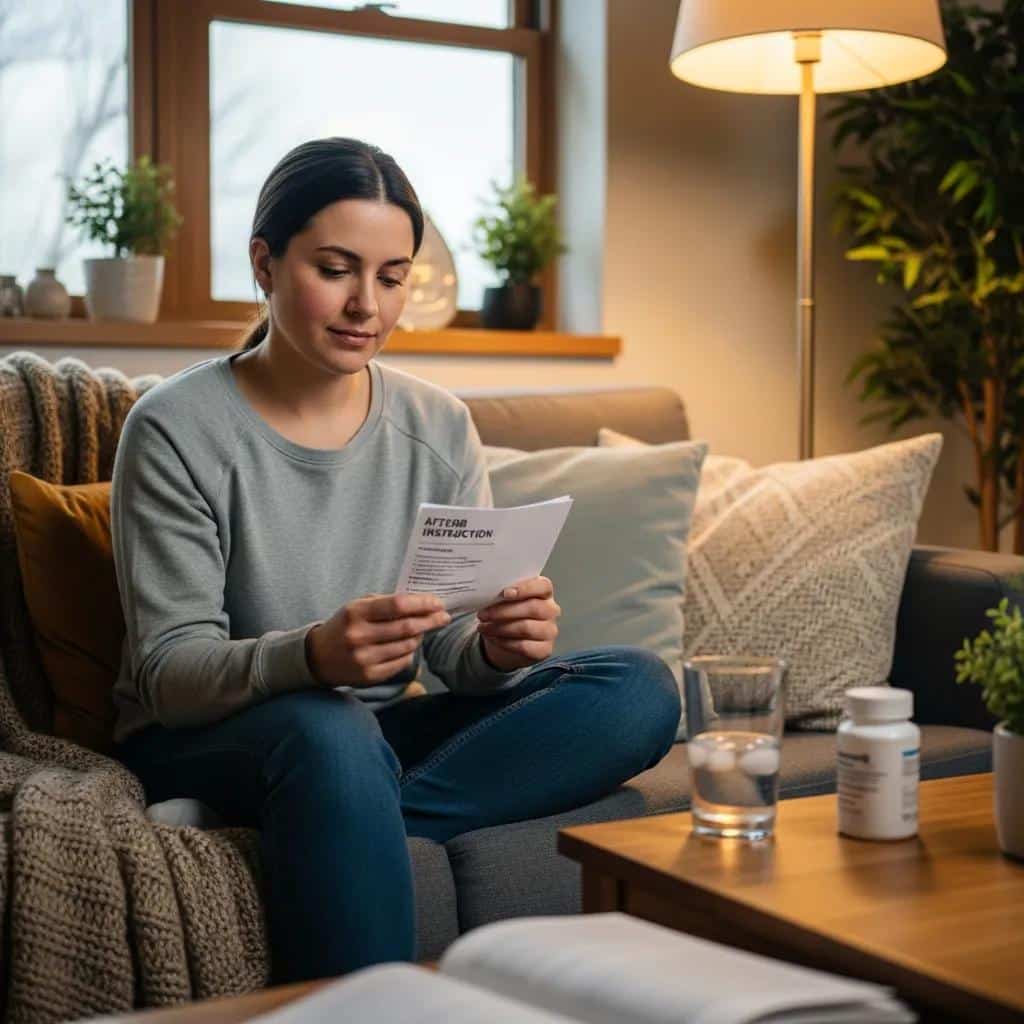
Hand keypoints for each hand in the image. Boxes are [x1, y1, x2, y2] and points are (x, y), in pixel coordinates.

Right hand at [305, 592, 450, 687]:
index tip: (438, 603)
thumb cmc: (344, 625)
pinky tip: (409, 646)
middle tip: (444, 617)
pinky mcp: (369, 676)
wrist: (317, 657)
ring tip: (423, 630)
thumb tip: (421, 602)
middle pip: (407, 627)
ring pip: (407, 646)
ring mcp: (364, 658)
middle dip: (430, 621)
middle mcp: (359, 636)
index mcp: (356, 612)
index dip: (422, 604)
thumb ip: (386, 602)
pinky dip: (410, 652)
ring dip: (420, 637)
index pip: (398, 605)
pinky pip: (401, 662)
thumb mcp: (357, 606)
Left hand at [476, 576, 560, 671]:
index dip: (525, 589)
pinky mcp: (545, 649)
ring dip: (500, 628)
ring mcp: (550, 630)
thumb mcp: (507, 599)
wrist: (510, 638)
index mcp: (544, 592)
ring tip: (483, 627)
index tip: (505, 593)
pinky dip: (504, 642)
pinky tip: (492, 638)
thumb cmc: (509, 612)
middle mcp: (551, 610)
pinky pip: (524, 646)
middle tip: (483, 614)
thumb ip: (503, 594)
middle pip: (533, 608)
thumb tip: (487, 593)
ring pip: (526, 628)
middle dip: (504, 611)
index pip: (543, 586)